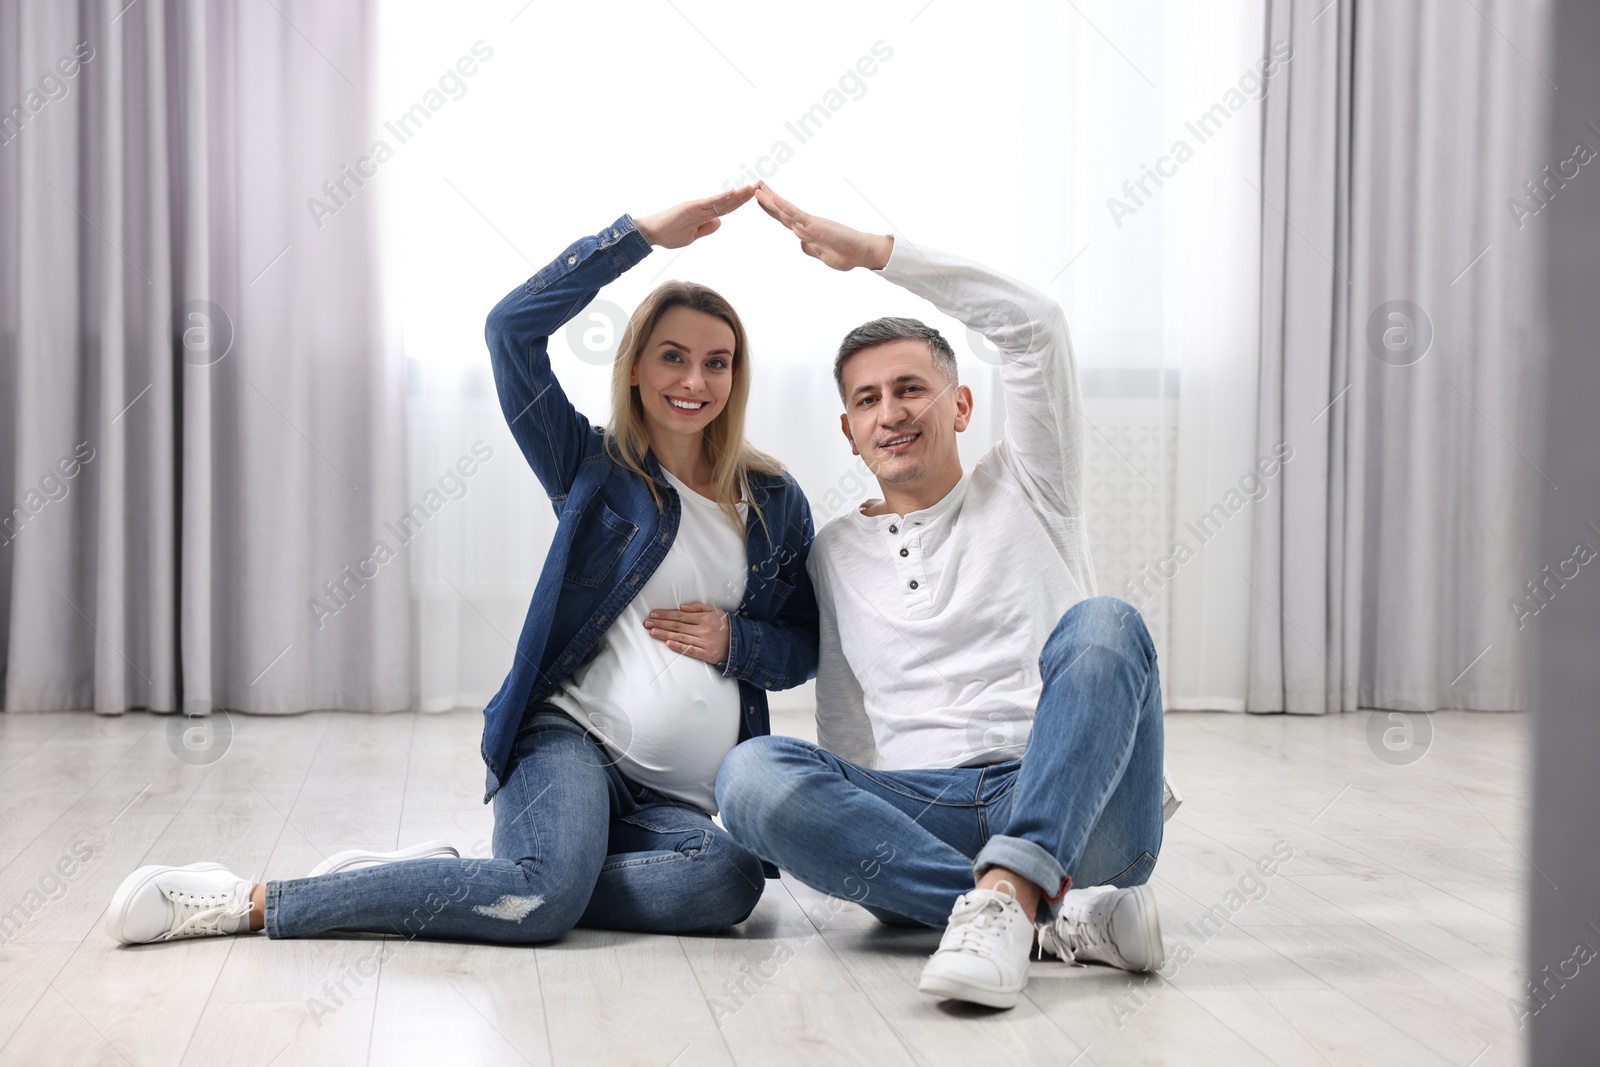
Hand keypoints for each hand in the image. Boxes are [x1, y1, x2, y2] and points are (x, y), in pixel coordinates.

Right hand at [633, 186, 755, 248]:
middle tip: (760, 186)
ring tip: (752, 188)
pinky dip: (723, 198)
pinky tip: (734, 193)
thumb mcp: (692, 236)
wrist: (651, 233)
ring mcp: (698, 207)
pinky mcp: (691, 207)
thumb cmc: (668, 235)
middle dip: (744, 196)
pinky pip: (711, 203)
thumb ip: (706, 229)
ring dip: (738, 195)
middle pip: (728, 202)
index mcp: (704, 215)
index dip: (740, 202)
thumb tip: (719, 223)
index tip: (754, 197)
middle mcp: (703, 208)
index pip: (727, 208)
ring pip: (722, 200)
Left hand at [643, 602, 730, 664]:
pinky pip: (691, 651)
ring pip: (681, 637)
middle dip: (660, 624)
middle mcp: (703, 629)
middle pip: (677, 626)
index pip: (680, 616)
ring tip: (652, 632)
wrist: (742, 643)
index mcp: (704, 618)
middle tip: (647, 623)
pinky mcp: (706, 655)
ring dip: (665, 635)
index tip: (653, 614)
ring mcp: (704, 642)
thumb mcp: (716, 611)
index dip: (665, 615)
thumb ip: (699, 607)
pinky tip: (668, 644)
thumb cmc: (726, 626)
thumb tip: (682, 607)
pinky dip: (679, 647)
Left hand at [753, 182, 892, 270]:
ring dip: (771, 200)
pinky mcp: (816, 225)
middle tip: (755, 186)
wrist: (863, 253)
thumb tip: (802, 245)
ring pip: (785, 211)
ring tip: (758, 188)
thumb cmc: (847, 253)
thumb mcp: (822, 255)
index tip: (759, 200)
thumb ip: (811, 249)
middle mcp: (806, 225)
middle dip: (767, 199)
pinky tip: (774, 199)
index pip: (784, 218)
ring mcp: (810, 224)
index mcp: (806, 232)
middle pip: (782, 211)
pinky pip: (796, 215)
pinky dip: (784, 207)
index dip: (771, 209)